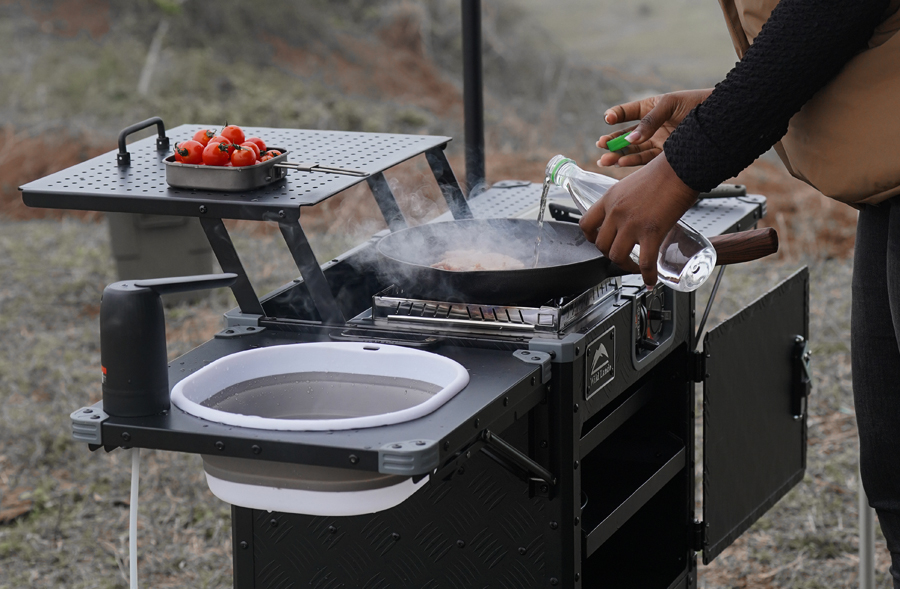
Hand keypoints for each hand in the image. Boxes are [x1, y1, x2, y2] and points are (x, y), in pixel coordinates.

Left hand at [579, 153, 698, 286]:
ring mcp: (631, 223)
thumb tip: (631, 214)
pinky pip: (644, 262)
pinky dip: (647, 276)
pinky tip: (651, 280)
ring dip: (625, 267)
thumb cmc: (662, 172)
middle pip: (600, 245)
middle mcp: (616, 212)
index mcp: (609, 199)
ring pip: (617, 256)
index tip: (598, 241)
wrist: (680, 167)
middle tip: (621, 256)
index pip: (586, 224)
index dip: (590, 237)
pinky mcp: (651, 232)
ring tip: (635, 268)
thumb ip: (625, 201)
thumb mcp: (631, 184)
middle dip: (609, 254)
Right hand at [598, 89, 711, 167]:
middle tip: (601, 145)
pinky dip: (632, 162)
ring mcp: (657, 141)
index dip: (616, 115)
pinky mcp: (664, 155)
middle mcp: (651, 126)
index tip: (608, 119)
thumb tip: (632, 139)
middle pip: (627, 135)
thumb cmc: (697, 104)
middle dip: (612, 141)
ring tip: (605, 160)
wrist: (720, 120)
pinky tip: (621, 163)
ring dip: (618, 155)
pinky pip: (644, 160)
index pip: (627, 112)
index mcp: (650, 108)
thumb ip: (649, 121)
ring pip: (632, 150)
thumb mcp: (670, 105)